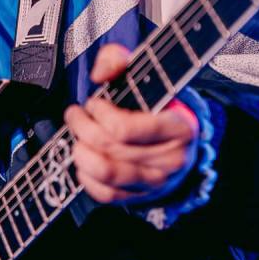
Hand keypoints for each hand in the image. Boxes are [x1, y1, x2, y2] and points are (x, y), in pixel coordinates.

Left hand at [64, 43, 198, 204]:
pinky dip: (86, 176)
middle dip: (82, 127)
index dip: (99, 114)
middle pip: (109, 148)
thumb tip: (99, 73)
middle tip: (75, 114)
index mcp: (178, 128)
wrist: (184, 143)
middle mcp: (171, 160)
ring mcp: (156, 183)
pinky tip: (85, 159)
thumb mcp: (148, 77)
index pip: (125, 129)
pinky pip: (105, 194)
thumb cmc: (161, 108)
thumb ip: (120, 61)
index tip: (94, 103)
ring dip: (80, 151)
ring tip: (77, 136)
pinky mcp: (141, 197)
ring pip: (105, 172)